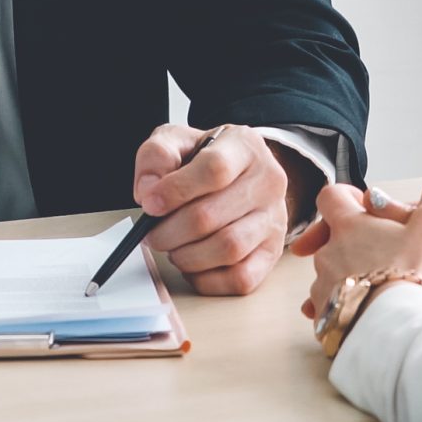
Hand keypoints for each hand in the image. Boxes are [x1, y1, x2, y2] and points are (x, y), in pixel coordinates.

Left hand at [132, 124, 295, 295]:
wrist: (242, 175)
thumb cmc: (207, 160)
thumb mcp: (178, 141)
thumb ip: (157, 155)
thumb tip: (148, 192)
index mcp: (245, 147)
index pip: (214, 169)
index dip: (175, 190)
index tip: (149, 204)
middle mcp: (268, 182)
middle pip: (211, 216)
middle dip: (169, 231)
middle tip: (153, 233)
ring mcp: (274, 219)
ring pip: (228, 249)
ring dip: (187, 256)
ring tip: (174, 247)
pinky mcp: (272, 252)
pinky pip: (241, 278)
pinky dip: (208, 279)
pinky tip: (193, 265)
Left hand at [298, 172, 421, 327]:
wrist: (394, 325)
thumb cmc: (412, 271)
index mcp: (349, 224)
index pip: (330, 196)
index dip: (345, 197)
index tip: (363, 207)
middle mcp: (328, 252)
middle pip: (329, 237)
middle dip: (349, 242)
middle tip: (375, 252)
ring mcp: (323, 285)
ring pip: (328, 273)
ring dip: (346, 276)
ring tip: (376, 287)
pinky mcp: (325, 316)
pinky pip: (326, 307)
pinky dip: (342, 306)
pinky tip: (362, 312)